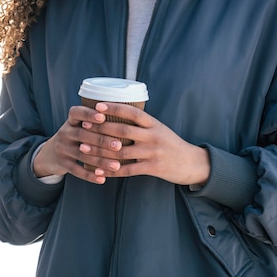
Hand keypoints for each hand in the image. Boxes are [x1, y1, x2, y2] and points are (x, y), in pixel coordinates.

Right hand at [33, 104, 125, 184]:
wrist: (50, 154)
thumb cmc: (75, 136)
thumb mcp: (78, 126)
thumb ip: (95, 122)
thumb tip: (126, 114)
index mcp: (71, 121)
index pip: (77, 113)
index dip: (89, 114)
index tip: (103, 116)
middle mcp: (65, 133)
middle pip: (83, 135)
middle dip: (101, 140)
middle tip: (118, 145)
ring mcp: (62, 149)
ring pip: (82, 155)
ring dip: (100, 161)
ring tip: (116, 165)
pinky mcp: (62, 164)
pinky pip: (76, 170)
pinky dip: (90, 175)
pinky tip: (103, 178)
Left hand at [78, 102, 210, 185]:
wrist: (192, 162)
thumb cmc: (171, 144)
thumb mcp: (159, 128)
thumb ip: (141, 124)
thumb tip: (118, 114)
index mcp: (154, 123)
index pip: (132, 112)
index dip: (114, 108)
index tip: (97, 105)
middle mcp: (153, 136)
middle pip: (123, 130)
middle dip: (101, 128)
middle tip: (84, 126)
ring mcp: (152, 153)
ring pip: (121, 151)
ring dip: (100, 151)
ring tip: (84, 148)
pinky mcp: (152, 168)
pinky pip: (128, 170)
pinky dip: (112, 171)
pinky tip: (99, 171)